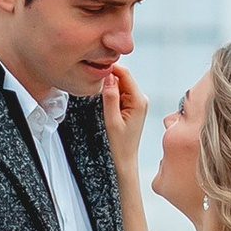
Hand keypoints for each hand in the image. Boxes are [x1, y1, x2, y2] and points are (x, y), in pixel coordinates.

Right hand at [100, 64, 149, 230]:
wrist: (124, 162)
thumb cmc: (119, 146)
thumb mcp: (111, 121)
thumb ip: (110, 98)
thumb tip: (107, 77)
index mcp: (139, 100)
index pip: (124, 74)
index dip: (109, 69)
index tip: (92, 69)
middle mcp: (140, 98)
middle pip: (121, 77)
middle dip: (107, 78)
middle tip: (90, 83)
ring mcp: (137, 102)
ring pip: (119, 85)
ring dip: (107, 88)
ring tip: (96, 97)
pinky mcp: (131, 107)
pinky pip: (119, 94)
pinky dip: (109, 95)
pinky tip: (102, 104)